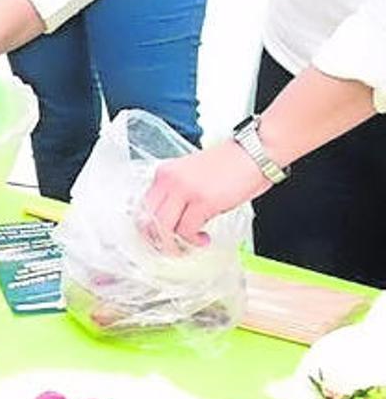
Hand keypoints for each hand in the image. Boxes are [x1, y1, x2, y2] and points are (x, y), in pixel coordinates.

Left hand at [141, 140, 272, 253]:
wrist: (256, 151)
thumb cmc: (231, 164)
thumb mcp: (193, 176)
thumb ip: (177, 194)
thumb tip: (169, 222)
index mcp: (165, 173)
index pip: (143, 206)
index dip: (147, 227)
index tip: (156, 238)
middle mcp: (170, 180)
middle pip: (146, 219)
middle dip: (155, 239)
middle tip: (169, 247)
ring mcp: (185, 190)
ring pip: (162, 228)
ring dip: (173, 244)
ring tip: (188, 246)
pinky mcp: (203, 201)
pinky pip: (186, 230)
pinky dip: (193, 240)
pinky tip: (203, 238)